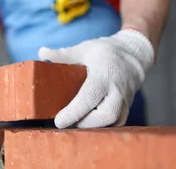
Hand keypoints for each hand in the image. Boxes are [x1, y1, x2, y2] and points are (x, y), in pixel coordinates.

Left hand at [38, 29, 154, 128]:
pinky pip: (117, 124)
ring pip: (114, 122)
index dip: (74, 111)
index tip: (59, 121)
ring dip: (95, 127)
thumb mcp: (84, 49)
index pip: (90, 96)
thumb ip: (63, 54)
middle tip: (68, 123)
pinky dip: (103, 127)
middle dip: (86, 123)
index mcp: (104, 74)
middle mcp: (117, 89)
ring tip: (77, 124)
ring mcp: (124, 100)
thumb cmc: (105, 53)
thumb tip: (41, 52)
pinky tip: (89, 124)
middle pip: (107, 114)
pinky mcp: (127, 108)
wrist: (134, 57)